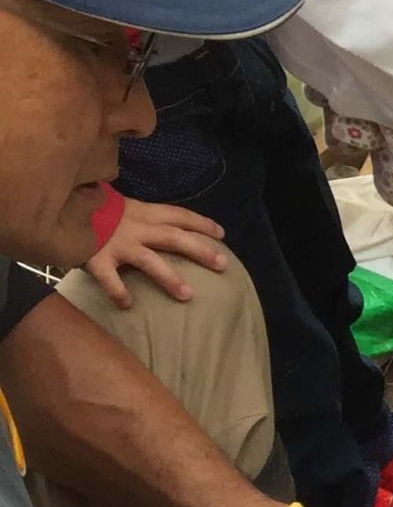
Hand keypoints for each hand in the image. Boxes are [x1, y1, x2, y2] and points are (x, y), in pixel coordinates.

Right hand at [84, 199, 227, 306]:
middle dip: (200, 250)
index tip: (221, 234)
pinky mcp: (96, 257)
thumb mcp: (121, 207)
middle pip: (174, 237)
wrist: (55, 202)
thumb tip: (165, 231)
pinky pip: (109, 278)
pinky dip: (118, 291)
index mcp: (142, 212)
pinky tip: (127, 304)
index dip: (201, 223)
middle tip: (223, 264)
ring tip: (188, 295)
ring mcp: (116, 243)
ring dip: (170, 277)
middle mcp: (134, 227)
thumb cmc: (92, 209)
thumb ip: (141, 219)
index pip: (178, 215)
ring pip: (150, 260)